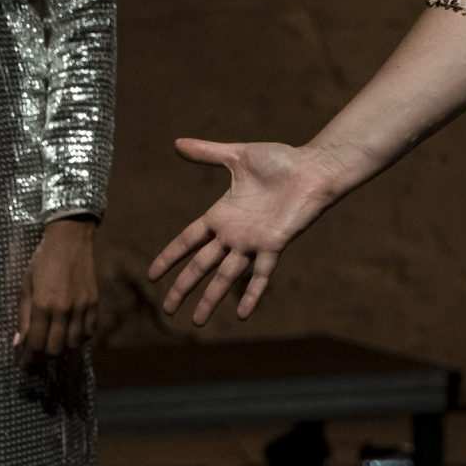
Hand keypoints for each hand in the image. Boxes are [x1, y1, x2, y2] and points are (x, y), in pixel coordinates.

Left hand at [15, 216, 101, 357]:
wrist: (70, 240)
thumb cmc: (42, 261)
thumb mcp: (26, 286)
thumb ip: (23, 316)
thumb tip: (18, 342)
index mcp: (43, 304)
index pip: (36, 343)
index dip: (29, 357)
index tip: (24, 362)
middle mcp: (64, 309)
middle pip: (55, 348)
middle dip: (44, 356)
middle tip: (37, 354)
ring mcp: (82, 306)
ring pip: (74, 344)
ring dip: (62, 347)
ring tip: (54, 343)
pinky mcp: (94, 303)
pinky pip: (89, 331)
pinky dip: (80, 338)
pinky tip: (71, 333)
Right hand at [149, 139, 348, 324]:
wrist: (313, 168)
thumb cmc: (280, 160)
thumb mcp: (237, 155)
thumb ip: (207, 153)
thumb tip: (176, 143)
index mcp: (221, 214)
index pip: (188, 240)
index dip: (170, 256)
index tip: (152, 275)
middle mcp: (234, 233)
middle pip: (201, 265)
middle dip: (183, 286)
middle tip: (167, 309)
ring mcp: (253, 242)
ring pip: (226, 276)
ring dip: (211, 298)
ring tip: (196, 321)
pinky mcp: (274, 245)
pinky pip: (261, 274)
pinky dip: (252, 293)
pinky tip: (242, 314)